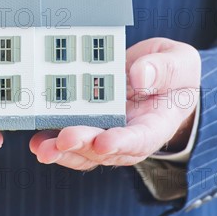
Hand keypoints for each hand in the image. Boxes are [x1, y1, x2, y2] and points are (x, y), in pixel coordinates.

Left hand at [30, 37, 200, 169]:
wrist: (161, 80)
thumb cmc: (174, 74)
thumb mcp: (179, 63)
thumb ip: (164, 69)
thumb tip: (138, 76)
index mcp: (156, 123)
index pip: (141, 138)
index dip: (123, 142)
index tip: (105, 141)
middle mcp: (129, 135)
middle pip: (106, 149)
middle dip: (84, 146)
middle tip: (64, 140)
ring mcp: (107, 132)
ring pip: (85, 150)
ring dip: (63, 151)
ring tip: (42, 148)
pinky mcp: (90, 125)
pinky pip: (71, 138)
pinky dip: (54, 140)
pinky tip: (37, 140)